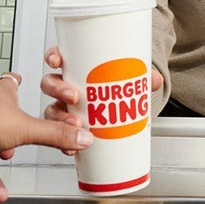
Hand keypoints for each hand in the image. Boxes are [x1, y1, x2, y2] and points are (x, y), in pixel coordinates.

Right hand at [41, 46, 162, 154]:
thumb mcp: (128, 76)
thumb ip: (142, 76)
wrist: (120, 105)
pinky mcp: (67, 127)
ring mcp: (64, 107)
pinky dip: (63, 142)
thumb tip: (154, 79)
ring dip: (59, 118)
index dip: (53, 56)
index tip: (57, 60)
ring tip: (77, 123)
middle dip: (58, 89)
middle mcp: (65, 86)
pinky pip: (58, 135)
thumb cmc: (116, 84)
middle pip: (50, 83)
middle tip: (74, 96)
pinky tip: (71, 147)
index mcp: (75, 67)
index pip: (57, 56)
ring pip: (51, 110)